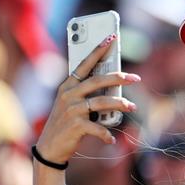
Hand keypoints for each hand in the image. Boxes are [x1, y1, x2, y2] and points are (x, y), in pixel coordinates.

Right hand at [35, 35, 140, 163]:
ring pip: (101, 102)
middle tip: (135, 78)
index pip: (84, 63)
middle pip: (97, 81)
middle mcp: (68, 95)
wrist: (49, 147)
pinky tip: (112, 139)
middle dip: (118, 78)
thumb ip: (86, 93)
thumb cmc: (65, 123)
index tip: (111, 37)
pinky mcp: (75, 126)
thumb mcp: (71, 104)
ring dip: (120, 104)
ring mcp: (71, 110)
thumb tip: (113, 84)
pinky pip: (97, 127)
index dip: (98, 50)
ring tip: (132, 107)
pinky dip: (106, 133)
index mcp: (68, 86)